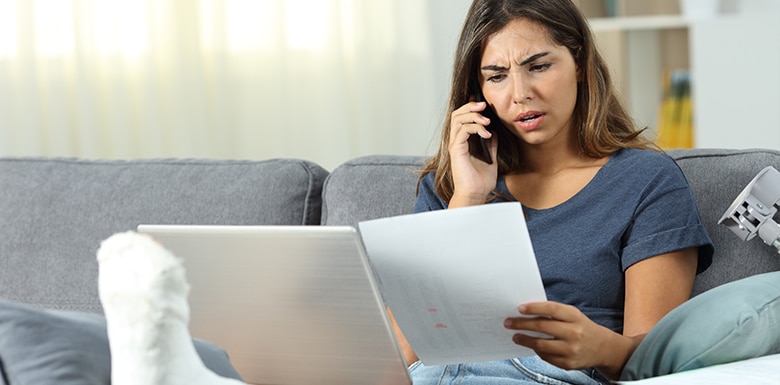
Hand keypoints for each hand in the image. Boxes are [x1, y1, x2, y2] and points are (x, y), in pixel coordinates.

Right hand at [448, 101, 498, 206]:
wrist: (476, 194)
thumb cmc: (480, 181)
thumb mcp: (490, 158)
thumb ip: (491, 145)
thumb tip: (494, 132)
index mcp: (463, 142)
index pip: (462, 118)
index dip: (471, 108)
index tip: (484, 104)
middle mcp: (457, 141)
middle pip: (457, 114)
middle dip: (471, 106)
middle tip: (484, 106)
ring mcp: (455, 145)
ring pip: (458, 119)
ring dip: (474, 116)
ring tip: (487, 121)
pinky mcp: (456, 150)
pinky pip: (463, 131)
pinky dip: (475, 128)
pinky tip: (487, 134)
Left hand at [504, 302, 634, 378]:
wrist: (602, 348)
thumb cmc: (581, 327)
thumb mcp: (572, 315)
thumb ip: (553, 313)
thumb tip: (526, 311)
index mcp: (575, 316)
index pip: (551, 309)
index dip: (534, 308)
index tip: (519, 308)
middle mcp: (574, 333)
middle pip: (542, 327)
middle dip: (521, 324)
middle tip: (508, 322)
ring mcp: (571, 350)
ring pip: (541, 344)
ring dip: (524, 340)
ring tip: (515, 336)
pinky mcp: (568, 364)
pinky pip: (546, 357)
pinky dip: (536, 350)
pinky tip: (531, 345)